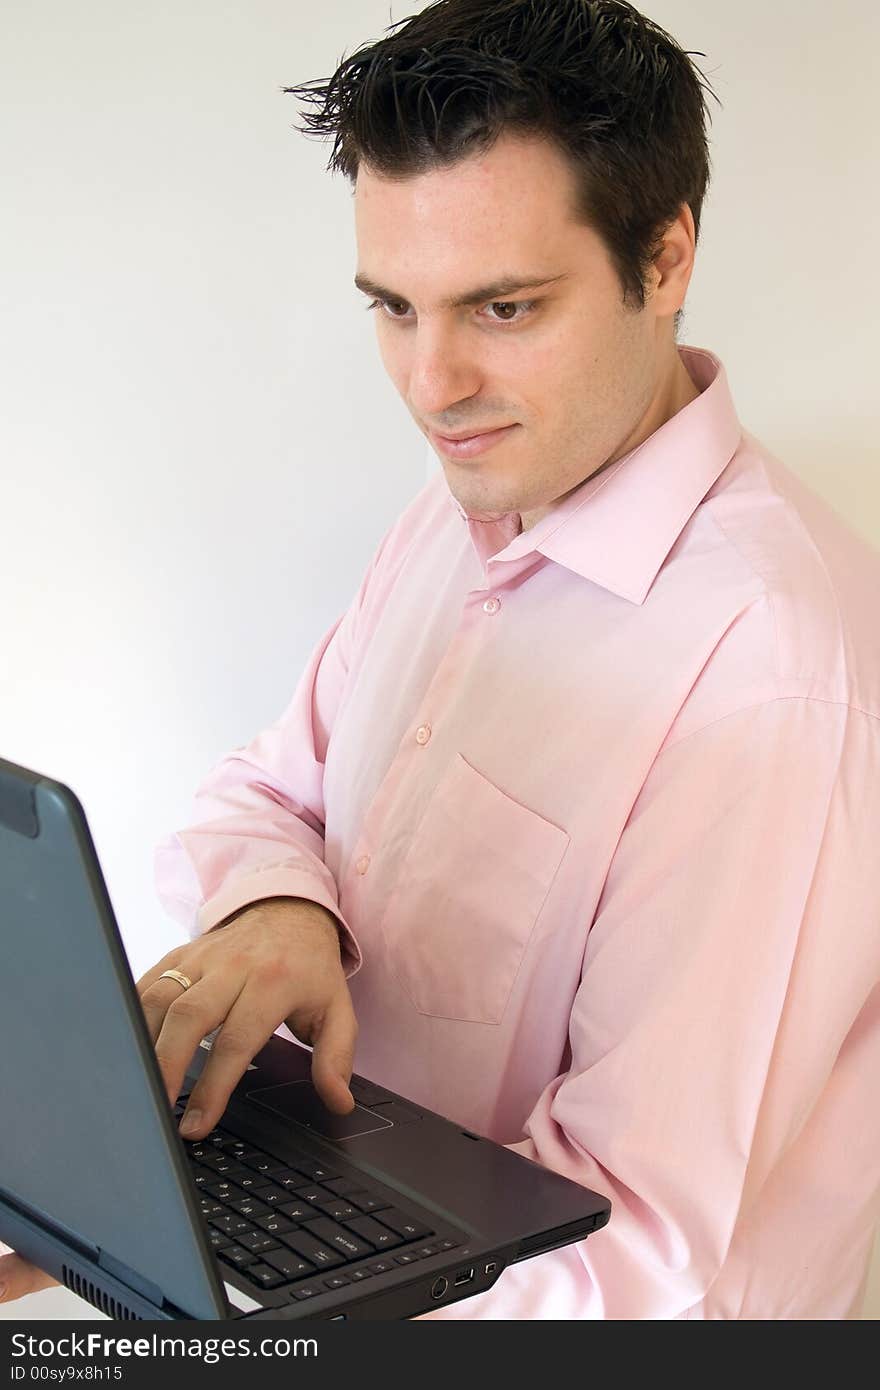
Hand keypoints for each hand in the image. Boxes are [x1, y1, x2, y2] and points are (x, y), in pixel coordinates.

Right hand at [0, 898, 355, 1305]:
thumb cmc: (310, 968)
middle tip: (157, 1109)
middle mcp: (234, 967)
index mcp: (274, 983)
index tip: (196, 1124)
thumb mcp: (337, 1009)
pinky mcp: (180, 952)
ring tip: (138, 1088)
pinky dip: (132, 1016)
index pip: (237, 1039)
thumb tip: (338, 1102)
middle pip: (189, 1015)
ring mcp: (203, 956)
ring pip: (161, 997)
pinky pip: (148, 983)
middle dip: (167, 1066)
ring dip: (144, 1043)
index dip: (214, 1086)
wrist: (290, 909)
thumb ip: (336, 1056)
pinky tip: (128, 1050)